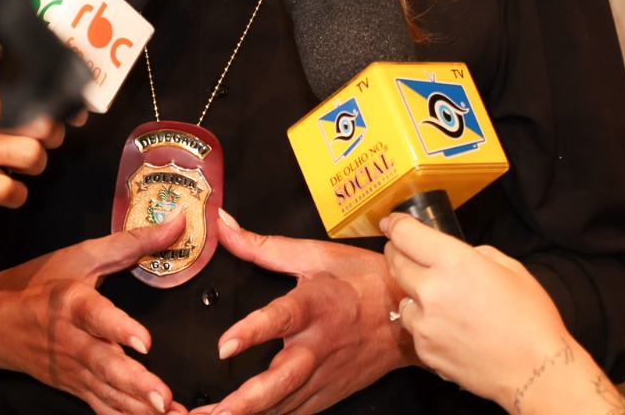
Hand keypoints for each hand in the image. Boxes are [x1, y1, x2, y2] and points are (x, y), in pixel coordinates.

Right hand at [0, 51, 69, 206]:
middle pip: (44, 125)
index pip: (39, 89)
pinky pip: (8, 191)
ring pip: (32, 157)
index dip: (59, 102)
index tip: (65, 109)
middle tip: (38, 132)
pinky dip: (15, 192)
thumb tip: (35, 55)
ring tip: (22, 155)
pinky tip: (9, 182)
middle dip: (48, 131)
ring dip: (34, 159)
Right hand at [0, 217, 187, 414]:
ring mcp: (72, 370)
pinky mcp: (75, 388)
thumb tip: (177, 222)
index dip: (119, 329)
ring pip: (106, 393)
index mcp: (71, 304)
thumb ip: (132, 242)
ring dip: (137, 407)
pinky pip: (102, 408)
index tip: (144, 342)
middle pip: (104, 365)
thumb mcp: (83, 256)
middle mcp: (71, 342)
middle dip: (135, 384)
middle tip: (165, 397)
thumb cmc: (41, 285)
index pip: (97, 316)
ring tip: (169, 414)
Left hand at [191, 210, 412, 413]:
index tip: (225, 346)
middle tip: (216, 411)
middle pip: (284, 378)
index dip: (252, 332)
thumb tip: (226, 227)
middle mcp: (320, 344)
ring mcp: (326, 373)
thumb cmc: (366, 281)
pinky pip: (298, 412)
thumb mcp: (316, 255)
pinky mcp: (331, 392)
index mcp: (316, 305)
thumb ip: (264, 246)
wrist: (408, 313)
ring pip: (286, 403)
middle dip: (248, 399)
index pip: (282, 318)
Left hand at [382, 214, 624, 414]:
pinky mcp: (425, 351)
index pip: (406, 234)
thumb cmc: (530, 316)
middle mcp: (432, 289)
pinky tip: (449, 327)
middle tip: (403, 251)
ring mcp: (425, 323)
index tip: (391, 224)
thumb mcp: (510, 268)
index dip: (395, 225)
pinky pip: (415, 328)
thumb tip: (457, 256)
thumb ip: (477, 254)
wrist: (534, 369)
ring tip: (439, 299)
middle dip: (397, 252)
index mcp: (454, 262)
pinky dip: (425, 323)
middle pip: (396, 262)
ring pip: (403, 298)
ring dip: (413, 292)